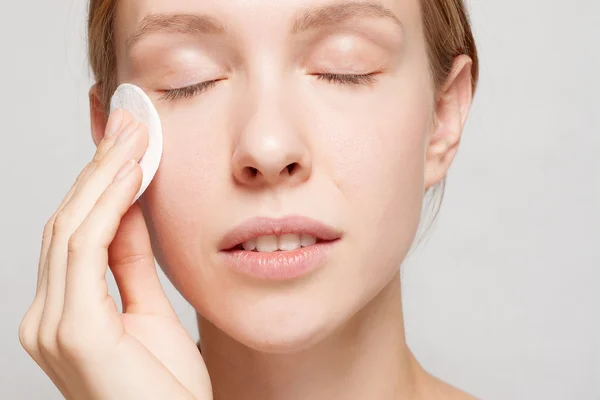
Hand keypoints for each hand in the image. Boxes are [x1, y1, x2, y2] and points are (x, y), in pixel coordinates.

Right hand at [19, 110, 211, 399]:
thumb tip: (128, 211)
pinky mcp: (75, 332)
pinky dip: (108, 205)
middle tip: (129, 120)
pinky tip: (133, 173)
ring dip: (105, 174)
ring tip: (135, 133)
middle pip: (68, 221)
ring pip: (72, 227)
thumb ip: (131, 265)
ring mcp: (53, 325)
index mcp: (65, 313)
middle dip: (100, 166)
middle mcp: (47, 317)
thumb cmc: (166, 390)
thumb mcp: (149, 314)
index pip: (76, 231)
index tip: (126, 140)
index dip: (100, 181)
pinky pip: (87, 250)